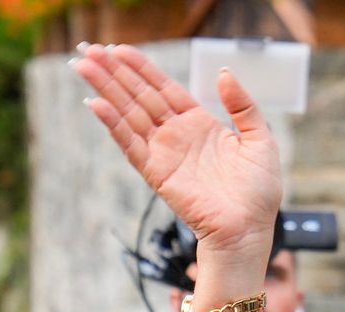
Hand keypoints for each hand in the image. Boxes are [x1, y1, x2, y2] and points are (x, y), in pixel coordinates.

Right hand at [72, 44, 281, 260]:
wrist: (248, 230)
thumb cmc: (258, 192)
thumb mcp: (260, 140)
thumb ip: (243, 106)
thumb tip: (224, 73)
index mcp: (200, 124)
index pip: (164, 88)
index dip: (141, 68)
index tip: (118, 49)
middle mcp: (177, 135)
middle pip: (140, 96)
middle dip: (114, 73)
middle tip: (89, 50)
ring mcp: (164, 153)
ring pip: (129, 114)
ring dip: (106, 90)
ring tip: (84, 66)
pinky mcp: (156, 173)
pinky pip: (131, 144)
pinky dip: (113, 124)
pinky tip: (96, 104)